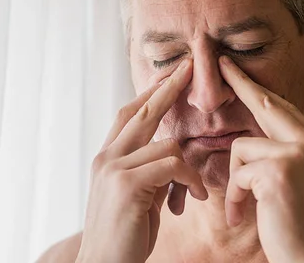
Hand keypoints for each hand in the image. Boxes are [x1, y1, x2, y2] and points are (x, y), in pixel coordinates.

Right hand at [76, 59, 207, 262]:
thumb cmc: (124, 236)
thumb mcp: (137, 197)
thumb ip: (148, 173)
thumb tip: (171, 158)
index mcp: (107, 158)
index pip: (128, 114)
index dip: (149, 94)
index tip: (169, 78)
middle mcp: (106, 157)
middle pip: (141, 111)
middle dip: (168, 87)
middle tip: (189, 67)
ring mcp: (113, 168)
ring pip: (166, 144)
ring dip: (189, 167)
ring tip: (197, 190)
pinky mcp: (126, 184)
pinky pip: (172, 165)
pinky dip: (190, 179)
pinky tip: (196, 197)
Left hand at [219, 56, 303, 262]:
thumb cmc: (301, 229)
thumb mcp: (298, 185)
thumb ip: (283, 157)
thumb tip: (254, 141)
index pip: (284, 109)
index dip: (259, 90)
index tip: (238, 71)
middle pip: (267, 104)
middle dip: (241, 83)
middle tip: (220, 63)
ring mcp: (299, 154)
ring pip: (243, 147)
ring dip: (237, 182)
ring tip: (246, 208)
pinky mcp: (280, 170)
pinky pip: (239, 173)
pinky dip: (236, 197)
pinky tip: (245, 217)